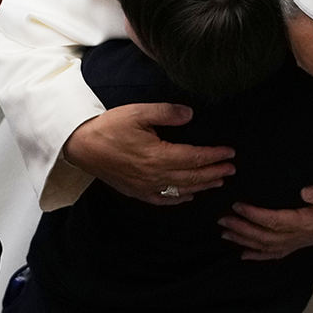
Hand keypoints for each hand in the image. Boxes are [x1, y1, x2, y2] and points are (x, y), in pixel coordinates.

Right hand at [63, 103, 234, 205]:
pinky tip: (188, 196)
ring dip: (202, 186)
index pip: (194, 158)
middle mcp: (155, 176)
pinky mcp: (136, 191)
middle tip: (231, 169)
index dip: (214, 156)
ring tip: (218, 182)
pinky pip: (163, 200)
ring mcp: (145, 187)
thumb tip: (189, 115)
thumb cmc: (109, 127)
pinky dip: (179, 199)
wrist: (81, 146)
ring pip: (181, 190)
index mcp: (159, 156)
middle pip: (192, 177)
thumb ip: (167, 113)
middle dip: (214, 173)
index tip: (230, 153)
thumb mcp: (138, 112)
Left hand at [219, 174, 312, 260]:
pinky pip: (277, 253)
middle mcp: (302, 236)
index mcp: (309, 221)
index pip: (276, 220)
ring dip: (246, 241)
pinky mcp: (302, 242)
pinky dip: (259, 255)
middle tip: (222, 220)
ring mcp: (301, 241)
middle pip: (266, 237)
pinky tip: (243, 255)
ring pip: (268, 246)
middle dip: (243, 230)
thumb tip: (304, 192)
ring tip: (225, 234)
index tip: (237, 206)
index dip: (255, 215)